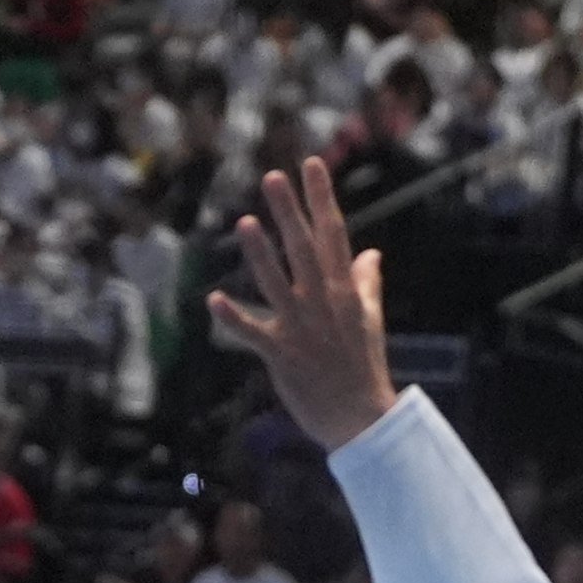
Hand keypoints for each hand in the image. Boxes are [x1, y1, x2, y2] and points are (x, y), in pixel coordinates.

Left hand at [207, 158, 400, 452]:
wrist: (360, 418)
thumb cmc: (363, 367)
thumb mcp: (369, 320)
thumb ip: (366, 283)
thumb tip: (369, 253)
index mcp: (344, 290)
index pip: (333, 234)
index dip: (321, 198)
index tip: (311, 164)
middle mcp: (323, 303)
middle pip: (304, 249)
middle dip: (289, 212)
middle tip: (272, 177)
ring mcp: (301, 328)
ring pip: (276, 283)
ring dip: (260, 253)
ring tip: (245, 222)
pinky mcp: (282, 355)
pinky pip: (253, 333)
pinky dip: (233, 318)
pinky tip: (213, 299)